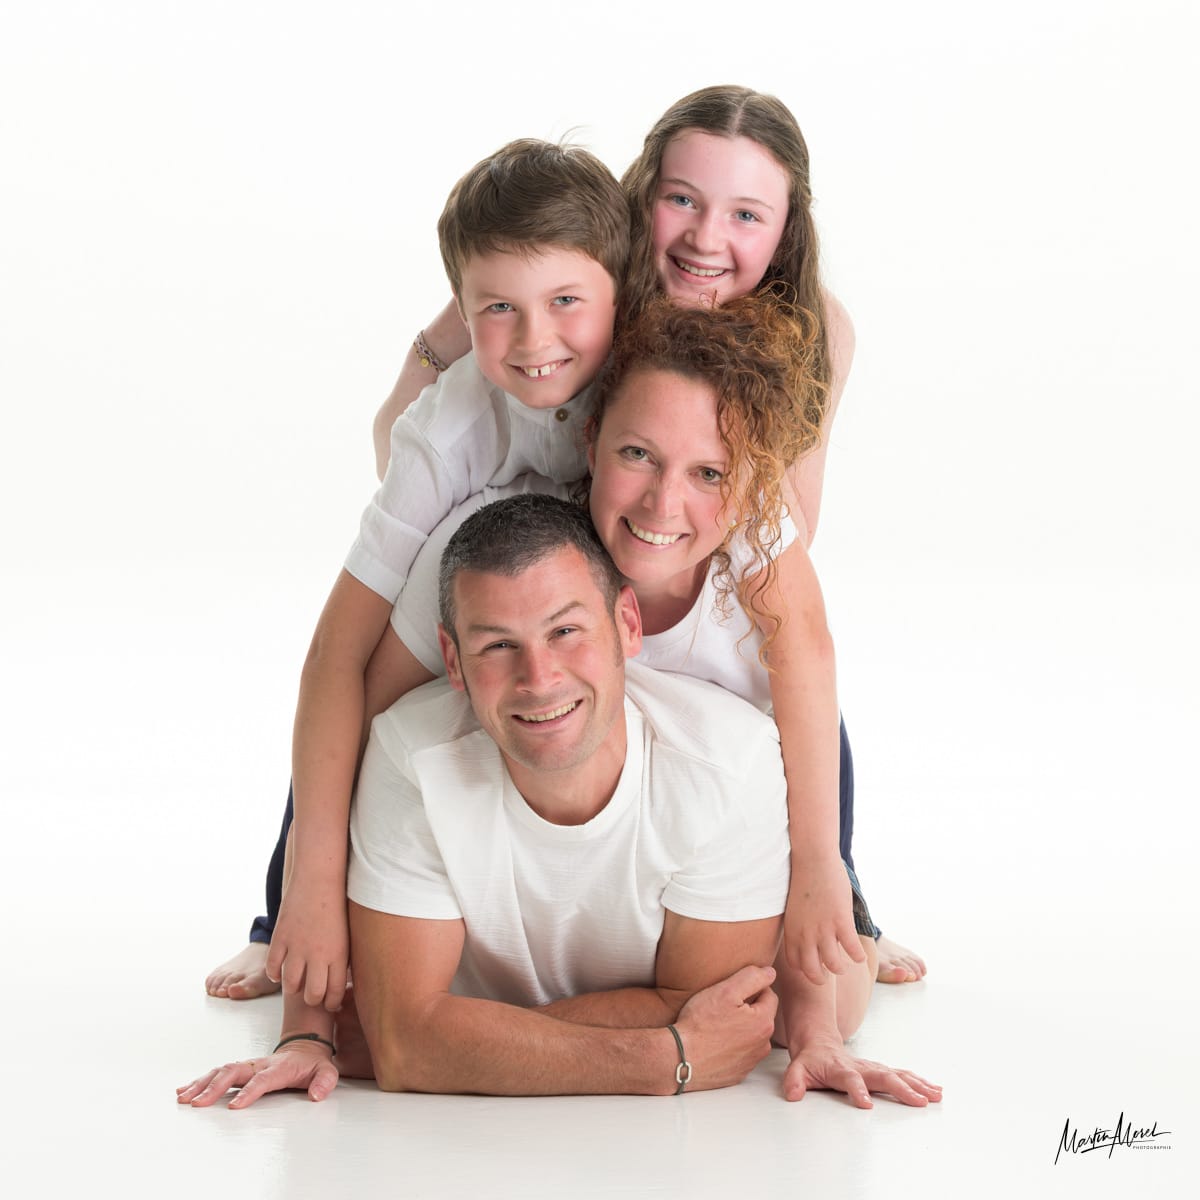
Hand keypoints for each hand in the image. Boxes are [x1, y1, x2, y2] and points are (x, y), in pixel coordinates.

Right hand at [176, 1042, 338, 1109]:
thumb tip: (316, 1095)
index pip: (262, 1079)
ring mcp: (249, 1065)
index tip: (235, 1107)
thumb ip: (325, 1082)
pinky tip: (185, 1091)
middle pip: (234, 1072)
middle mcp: (260, 1064)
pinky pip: (218, 1072)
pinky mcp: (241, 1069)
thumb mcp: (327, 1071)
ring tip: (184, 1098)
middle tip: (198, 1104)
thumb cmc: (313, 1064)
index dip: (249, 1092)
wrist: (306, 1047)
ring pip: (222, 1070)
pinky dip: (200, 1081)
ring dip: (202, 1084)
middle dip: (215, 1088)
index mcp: (280, 1067)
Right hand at [266, 879, 349, 1010]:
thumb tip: (340, 983)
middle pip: (313, 994)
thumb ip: (343, 959)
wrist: (320, 879)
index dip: (331, 1003)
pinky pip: (272, 966)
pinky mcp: (281, 937)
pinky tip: (279, 972)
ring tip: (296, 985)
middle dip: (312, 1000)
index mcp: (339, 954)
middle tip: (311, 997)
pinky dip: (274, 973)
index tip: (329, 1004)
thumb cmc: (338, 906)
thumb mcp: (347, 934)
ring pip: (291, 984)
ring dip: (293, 988)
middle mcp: (318, 954)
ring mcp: (297, 946)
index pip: (334, 992)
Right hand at [672, 964, 777, 1091]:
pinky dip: (732, 1046)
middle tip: (722, 1006)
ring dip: (740, 1028)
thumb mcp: (726, 991)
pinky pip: (740, 1053)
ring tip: (717, 1024)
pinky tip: (714, 1041)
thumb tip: (770, 972)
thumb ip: (752, 977)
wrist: (680, 1059)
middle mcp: (763, 1045)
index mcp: (764, 1022)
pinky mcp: (738, 1073)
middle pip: (761, 1016)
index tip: (731, 991)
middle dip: (746, 1008)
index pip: (769, 995)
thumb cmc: (701, 1023)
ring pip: (751, 1035)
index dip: (750, 988)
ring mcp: (751, 1062)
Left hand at [783, 1036, 941, 1107]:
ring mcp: (872, 1067)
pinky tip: (934, 1090)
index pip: (849, 1079)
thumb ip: (795, 1081)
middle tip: (918, 1102)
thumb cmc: (810, 1060)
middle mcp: (860, 1066)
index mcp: (839, 1068)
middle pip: (882, 1076)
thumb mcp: (797, 1070)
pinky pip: (902, 1075)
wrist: (819, 1040)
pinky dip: (919, 1082)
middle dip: (901, 1089)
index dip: (857, 1090)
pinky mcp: (880, 1070)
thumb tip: (792, 1095)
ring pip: (897, 1074)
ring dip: (916, 1085)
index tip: (866, 1105)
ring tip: (935, 1096)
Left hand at [784, 855, 865, 984]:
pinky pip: (853, 950)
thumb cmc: (803, 879)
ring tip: (846, 963)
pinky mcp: (841, 921)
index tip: (815, 966)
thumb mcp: (793, 907)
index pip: (796, 963)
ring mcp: (823, 929)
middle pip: (812, 971)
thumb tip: (805, 937)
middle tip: (830, 973)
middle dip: (822, 978)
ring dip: (841, 968)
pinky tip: (859, 954)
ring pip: (834, 965)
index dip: (806, 969)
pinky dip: (858, 956)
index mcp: (792, 930)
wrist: (813, 858)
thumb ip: (798, 924)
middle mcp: (805, 934)